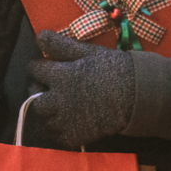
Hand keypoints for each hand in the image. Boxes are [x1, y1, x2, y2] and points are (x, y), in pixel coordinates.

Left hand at [26, 30, 135, 147]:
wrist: (137, 95)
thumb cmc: (113, 68)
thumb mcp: (87, 52)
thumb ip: (60, 45)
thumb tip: (38, 35)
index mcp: (60, 76)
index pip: (35, 69)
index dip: (38, 66)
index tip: (44, 66)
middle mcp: (58, 99)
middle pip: (34, 95)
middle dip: (38, 89)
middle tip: (48, 86)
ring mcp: (65, 120)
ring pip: (42, 117)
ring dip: (46, 109)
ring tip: (56, 104)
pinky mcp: (74, 136)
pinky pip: (56, 135)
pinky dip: (56, 128)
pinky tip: (65, 120)